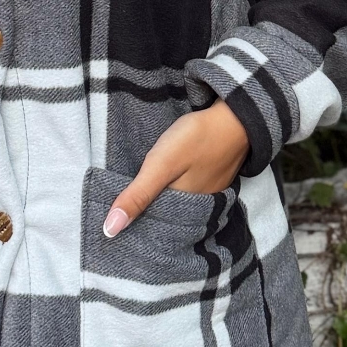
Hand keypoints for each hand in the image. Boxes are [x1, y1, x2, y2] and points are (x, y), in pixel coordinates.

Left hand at [103, 102, 249, 238]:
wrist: (236, 116)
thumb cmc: (198, 138)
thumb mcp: (161, 164)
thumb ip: (138, 195)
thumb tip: (110, 229)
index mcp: (185, 209)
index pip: (152, 223)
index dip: (132, 219)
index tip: (110, 218)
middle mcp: (200, 206)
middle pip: (165, 212)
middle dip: (146, 209)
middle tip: (121, 201)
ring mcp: (210, 191)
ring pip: (177, 199)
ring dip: (161, 196)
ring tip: (139, 190)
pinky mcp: (214, 176)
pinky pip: (190, 188)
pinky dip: (176, 184)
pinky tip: (168, 176)